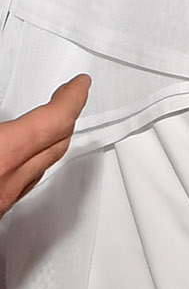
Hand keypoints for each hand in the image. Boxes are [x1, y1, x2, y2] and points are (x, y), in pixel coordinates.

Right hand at [0, 75, 89, 216]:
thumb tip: (6, 111)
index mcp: (2, 156)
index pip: (54, 121)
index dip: (71, 99)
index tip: (80, 85)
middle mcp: (8, 184)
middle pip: (56, 145)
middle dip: (66, 117)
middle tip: (69, 98)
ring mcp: (3, 203)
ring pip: (41, 168)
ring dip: (52, 141)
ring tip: (50, 122)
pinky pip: (24, 184)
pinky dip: (32, 163)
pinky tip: (21, 156)